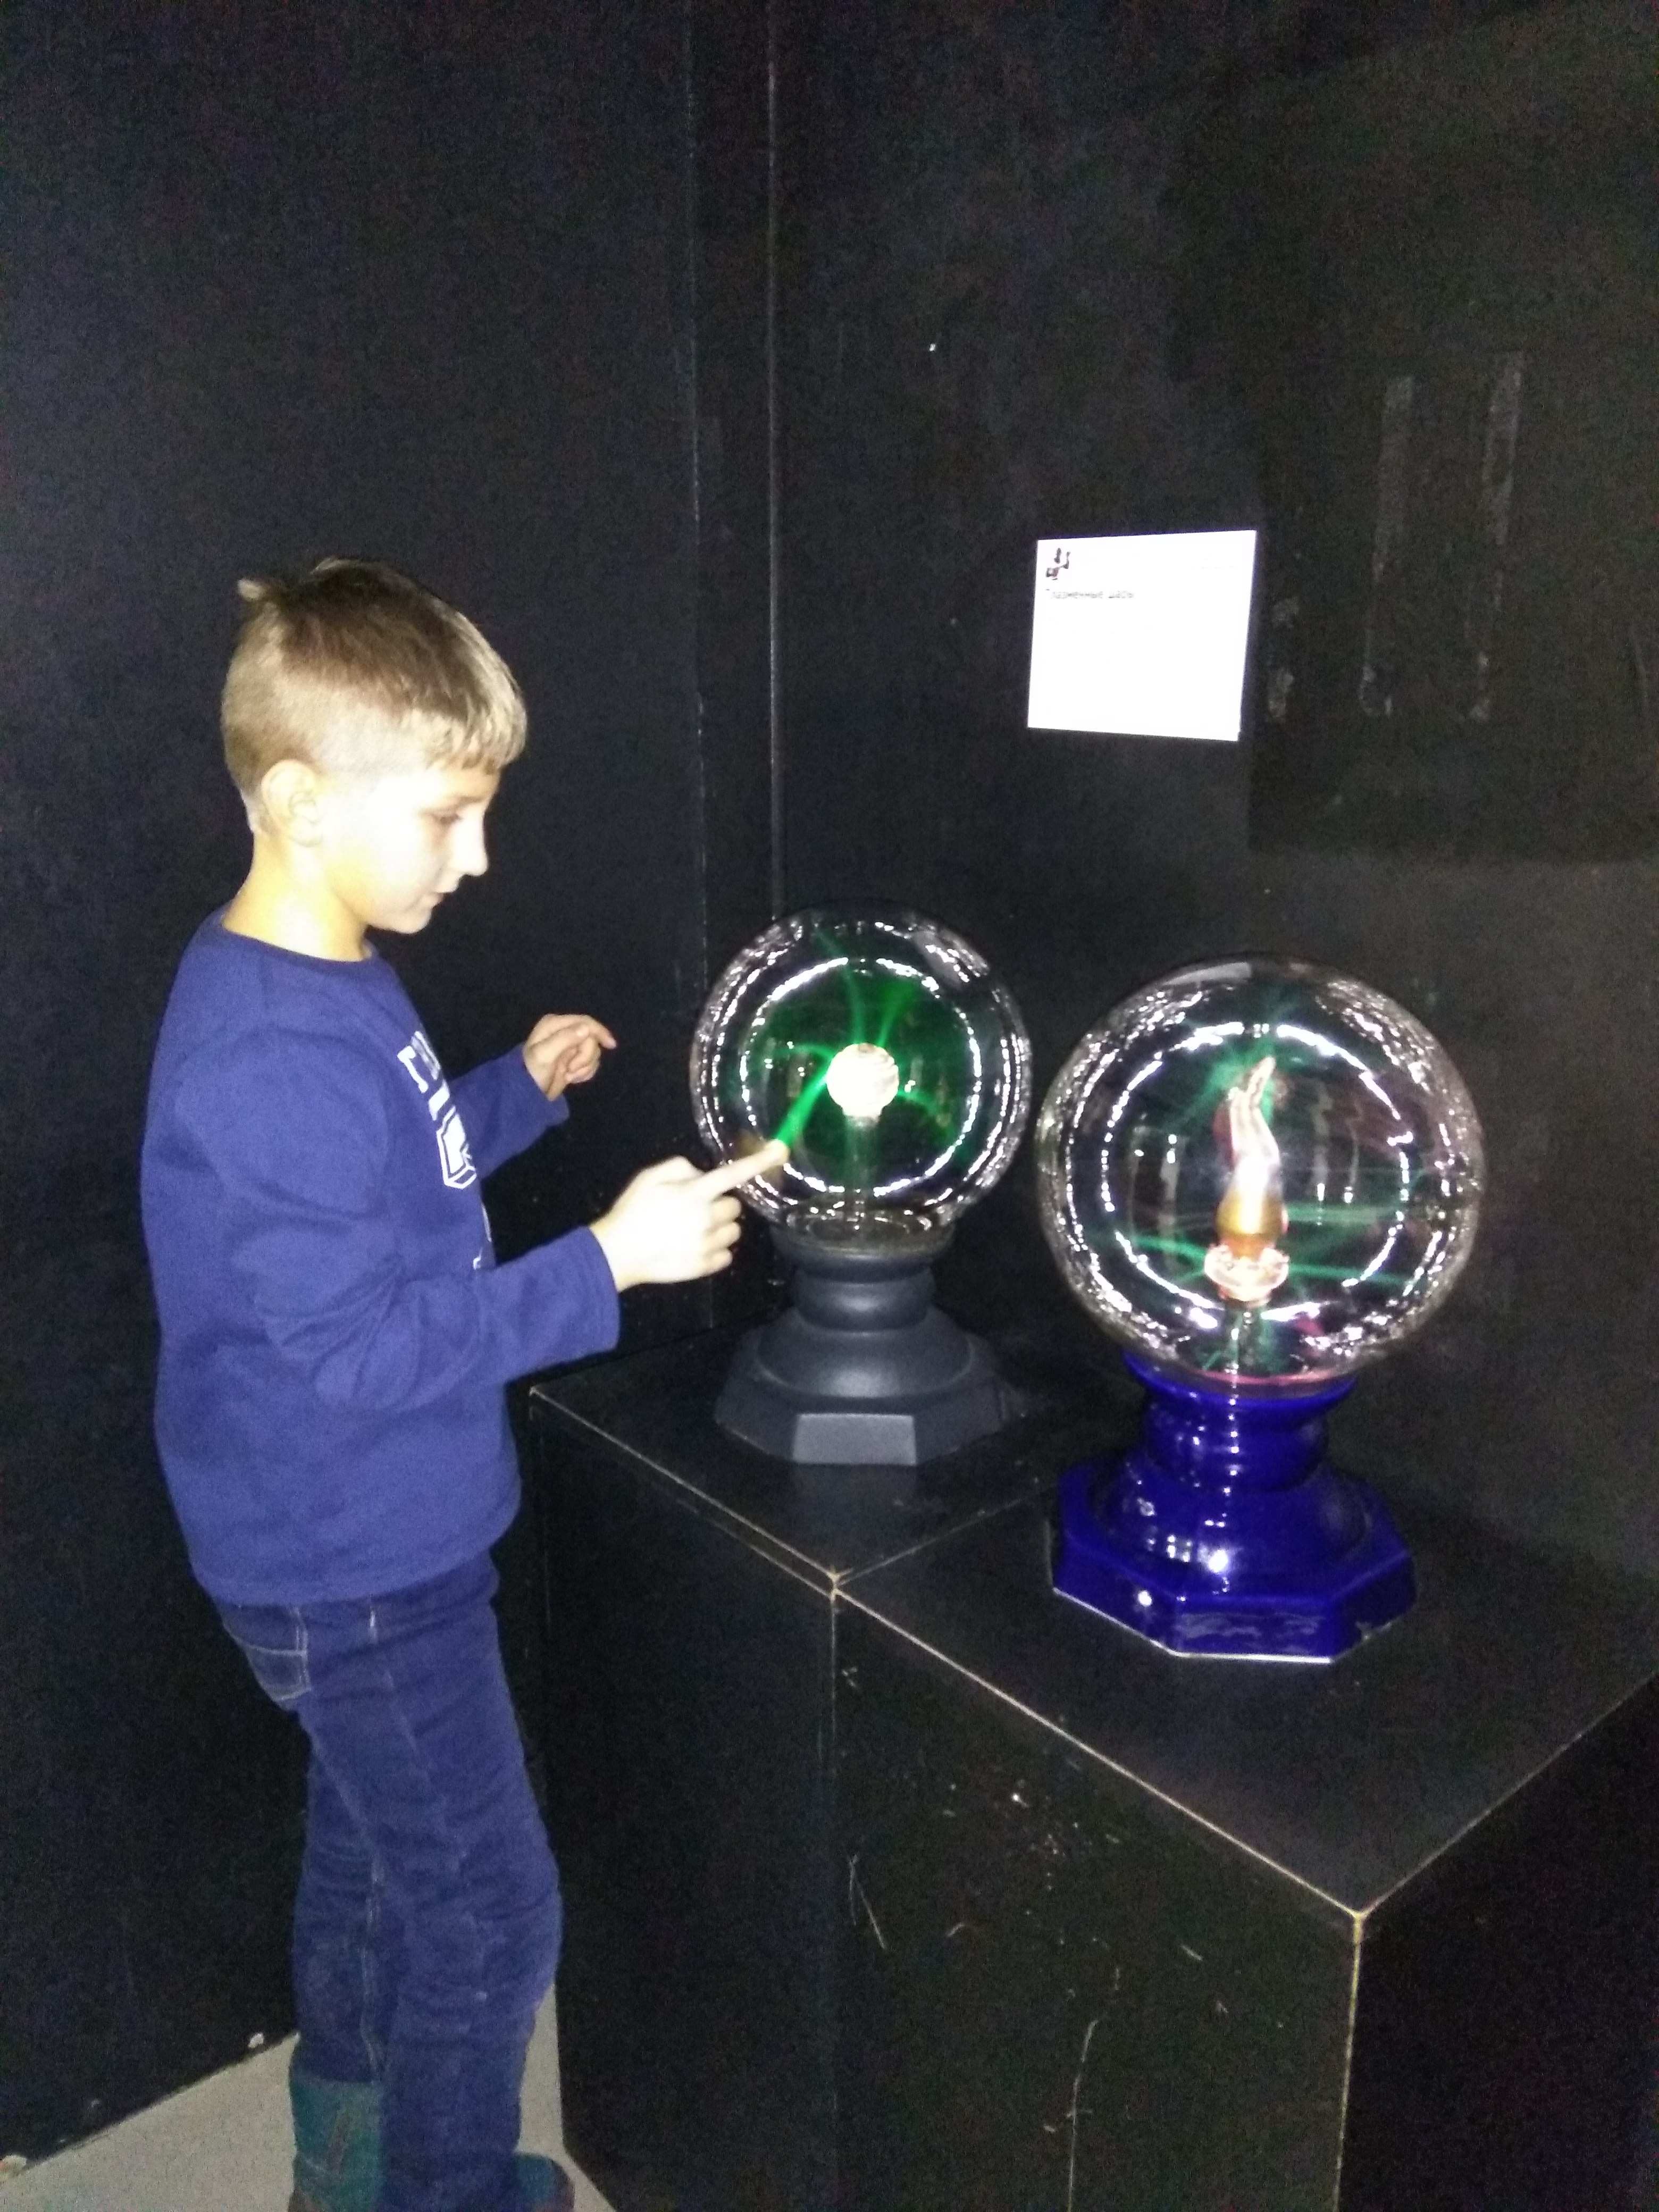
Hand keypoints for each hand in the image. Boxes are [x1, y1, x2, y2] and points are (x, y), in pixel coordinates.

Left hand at [523, 1014, 616, 1101]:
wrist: (526, 1095)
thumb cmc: (531, 1072)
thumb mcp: (544, 1055)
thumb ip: (564, 1039)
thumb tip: (586, 1028)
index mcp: (554, 1025)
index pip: (584, 1022)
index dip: (600, 1032)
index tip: (611, 1045)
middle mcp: (563, 1032)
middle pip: (591, 1039)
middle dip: (585, 1058)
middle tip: (571, 1070)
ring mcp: (569, 1046)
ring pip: (592, 1052)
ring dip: (584, 1067)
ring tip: (569, 1076)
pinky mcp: (573, 1060)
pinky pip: (590, 1063)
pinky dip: (585, 1072)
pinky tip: (573, 1079)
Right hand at [588, 1142, 788, 1290]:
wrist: (617, 1253)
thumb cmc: (632, 1210)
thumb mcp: (649, 1176)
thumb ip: (680, 1167)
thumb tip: (701, 1174)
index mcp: (695, 1193)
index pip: (734, 1173)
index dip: (759, 1161)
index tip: (780, 1150)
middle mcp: (707, 1218)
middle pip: (735, 1207)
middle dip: (720, 1204)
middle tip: (695, 1208)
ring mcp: (708, 1244)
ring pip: (734, 1231)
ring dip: (721, 1227)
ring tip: (694, 1229)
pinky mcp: (705, 1266)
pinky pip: (726, 1255)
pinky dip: (716, 1249)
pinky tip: (694, 1246)